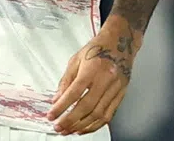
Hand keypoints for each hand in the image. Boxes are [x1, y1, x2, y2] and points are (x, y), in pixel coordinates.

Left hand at [48, 19, 139, 134]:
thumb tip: (57, 99)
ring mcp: (115, 88)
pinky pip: (109, 115)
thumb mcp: (76, 60)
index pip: (74, 92)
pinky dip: (96, 125)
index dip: (61, 107)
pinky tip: (85, 128)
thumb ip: (66, 81)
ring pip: (98, 114)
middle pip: (86, 106)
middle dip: (70, 120)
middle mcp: (105, 79)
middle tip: (59, 127)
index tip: (52, 115)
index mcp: (92, 69)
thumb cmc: (97, 48)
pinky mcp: (121, 95)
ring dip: (82, 126)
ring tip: (70, 130)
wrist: (120, 42)